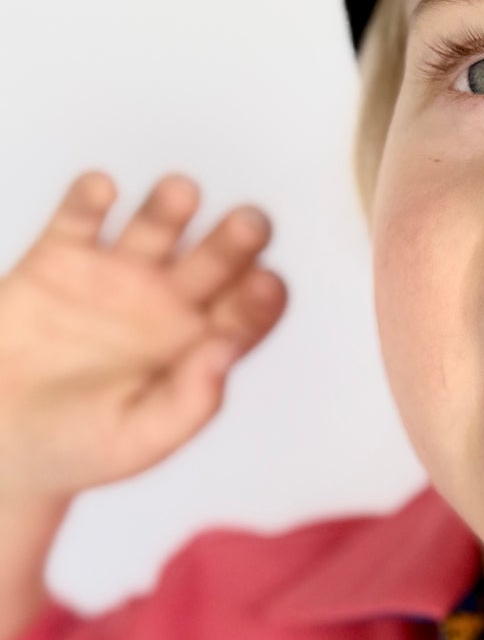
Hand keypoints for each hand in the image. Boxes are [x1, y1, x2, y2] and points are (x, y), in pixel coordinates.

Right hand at [0, 170, 286, 504]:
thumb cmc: (75, 448)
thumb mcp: (138, 439)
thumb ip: (188, 401)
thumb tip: (227, 354)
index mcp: (197, 348)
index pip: (245, 315)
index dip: (260, 300)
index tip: (268, 284)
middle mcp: (166, 305)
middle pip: (215, 262)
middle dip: (235, 240)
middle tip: (252, 223)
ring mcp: (116, 278)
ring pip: (156, 227)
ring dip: (170, 206)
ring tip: (182, 193)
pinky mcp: (59, 260)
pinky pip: (79, 217)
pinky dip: (90, 197)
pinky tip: (103, 191)